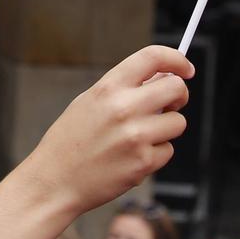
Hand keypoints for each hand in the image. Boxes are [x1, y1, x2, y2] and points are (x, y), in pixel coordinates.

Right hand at [20, 45, 190, 215]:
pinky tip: (132, 157)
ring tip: (140, 137)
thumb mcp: (89, 102)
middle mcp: (124, 108)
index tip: (184, 68)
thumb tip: (162, 78)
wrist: (54, 181)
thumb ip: (124, 89)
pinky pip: (168, 150)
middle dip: (179, 95)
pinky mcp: (143, 163)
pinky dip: (156, 153)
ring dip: (166, 128)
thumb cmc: (69, 142)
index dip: (176, 59)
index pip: (153, 57)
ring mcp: (136, 136)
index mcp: (108, 87)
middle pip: (176, 88)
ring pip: (178, 122)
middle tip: (170, 104)